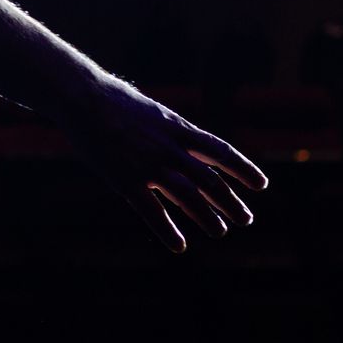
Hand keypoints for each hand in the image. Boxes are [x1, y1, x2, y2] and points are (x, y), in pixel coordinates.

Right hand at [57, 79, 268, 252]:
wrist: (81, 96)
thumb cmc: (111, 100)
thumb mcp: (151, 110)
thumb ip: (169, 130)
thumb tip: (183, 140)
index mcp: (177, 128)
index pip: (220, 151)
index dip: (242, 169)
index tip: (261, 184)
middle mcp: (169, 148)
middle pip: (209, 179)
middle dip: (230, 201)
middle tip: (245, 219)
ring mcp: (149, 164)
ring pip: (188, 197)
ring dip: (208, 217)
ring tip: (220, 232)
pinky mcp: (126, 179)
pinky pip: (152, 211)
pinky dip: (168, 231)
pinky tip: (179, 246)